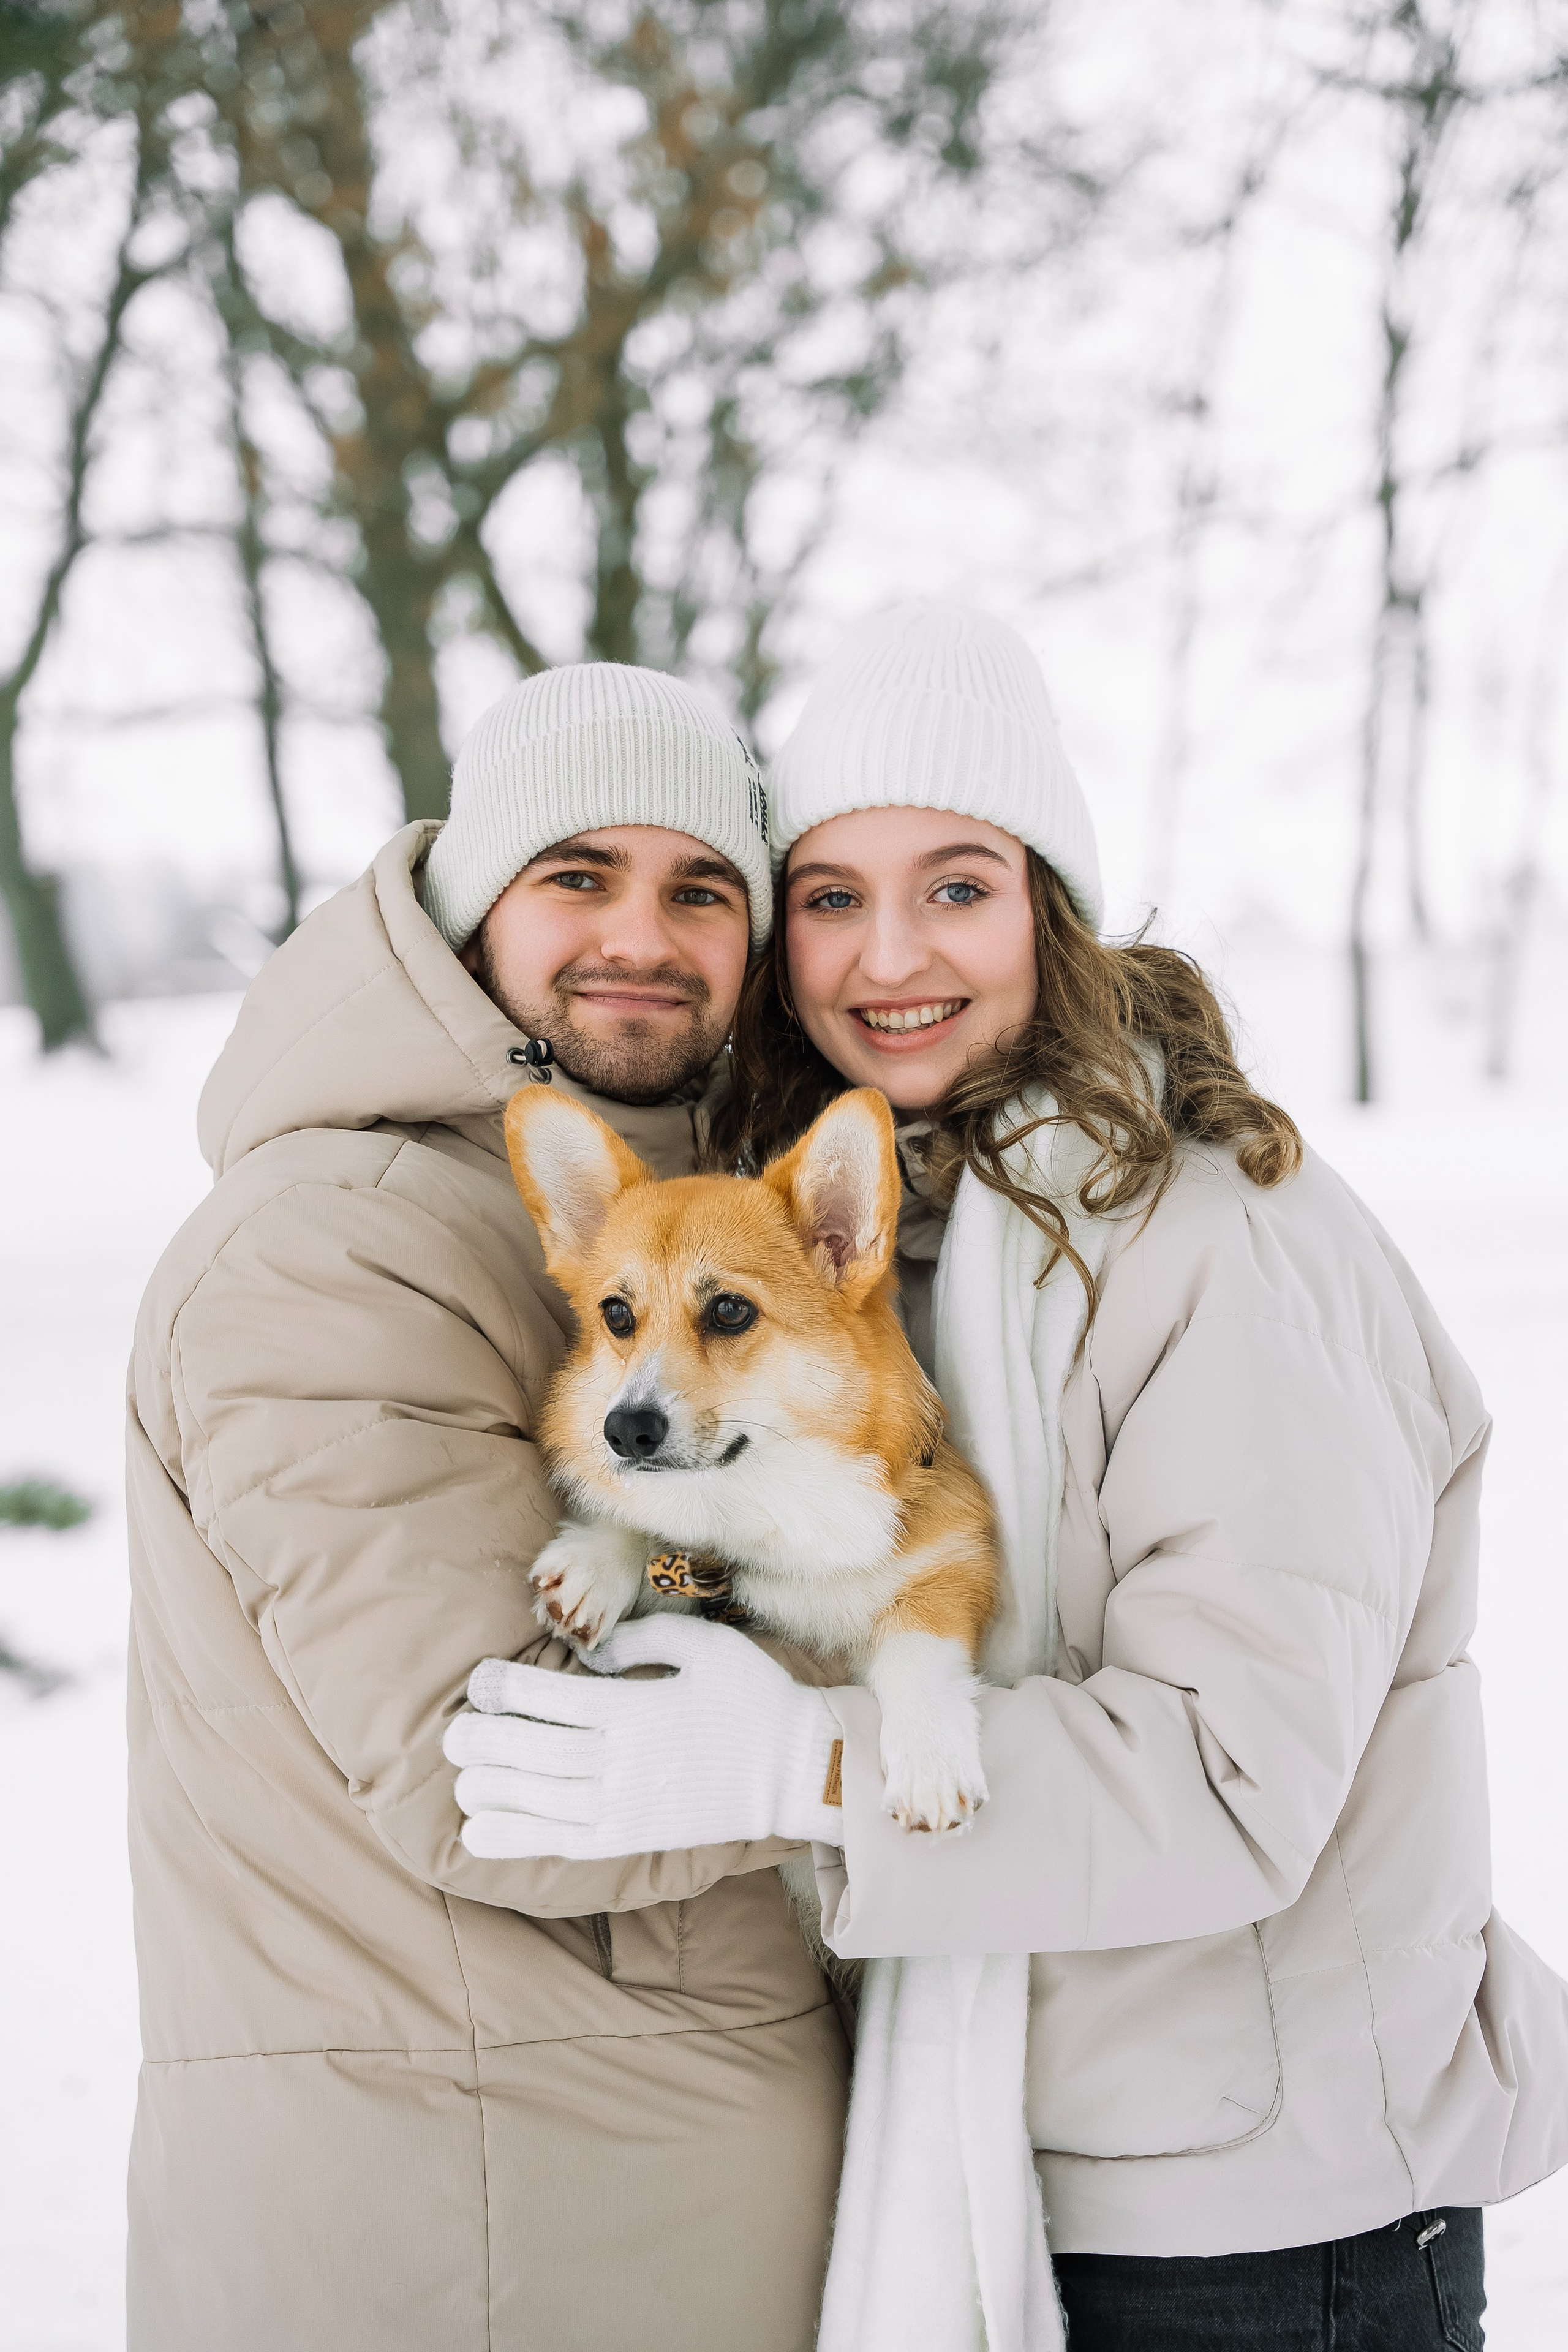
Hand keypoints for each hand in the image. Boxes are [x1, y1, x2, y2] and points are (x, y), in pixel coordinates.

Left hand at [443, 1614, 844, 1859]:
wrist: (797, 1770)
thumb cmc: (754, 1698)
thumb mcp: (707, 1645)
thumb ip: (645, 1637)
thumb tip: (593, 1651)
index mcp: (636, 1707)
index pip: (551, 1698)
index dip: (504, 1689)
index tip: (479, 1682)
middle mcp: (622, 1759)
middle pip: (533, 1752)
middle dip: (484, 1743)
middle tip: (454, 1735)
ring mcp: (625, 1805)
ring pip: (539, 1801)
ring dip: (491, 1791)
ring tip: (462, 1780)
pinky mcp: (631, 1837)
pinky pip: (562, 1841)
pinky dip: (517, 1838)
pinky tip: (480, 1832)